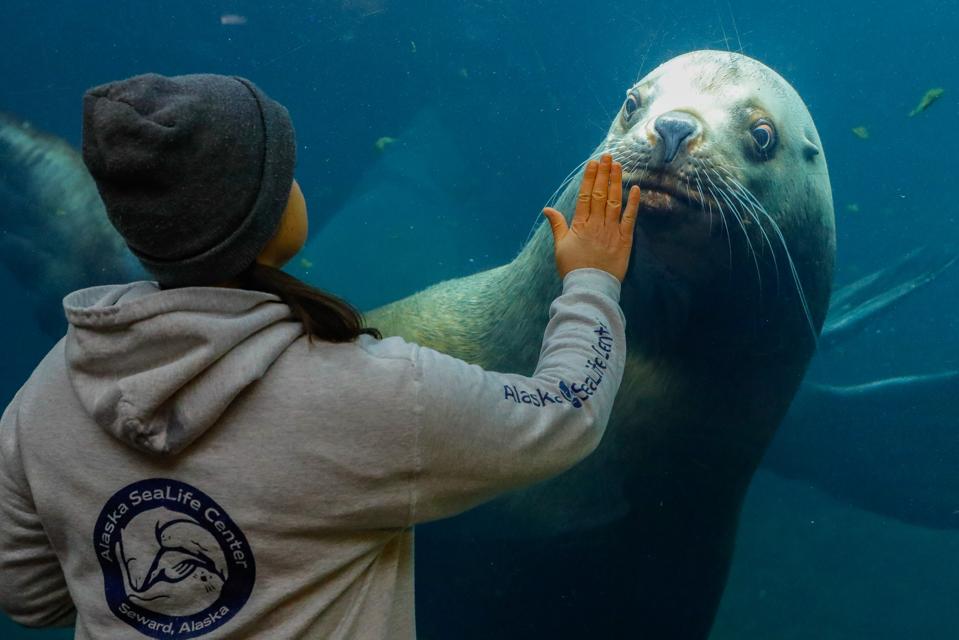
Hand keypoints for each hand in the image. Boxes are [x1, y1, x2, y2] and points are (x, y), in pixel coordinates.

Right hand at [543, 154, 639, 281]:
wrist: (590, 287)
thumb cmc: (573, 268)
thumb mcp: (560, 246)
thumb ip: (557, 225)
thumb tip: (547, 209)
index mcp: (580, 224)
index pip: (585, 195)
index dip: (590, 177)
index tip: (593, 163)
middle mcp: (596, 224)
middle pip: (600, 193)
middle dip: (604, 173)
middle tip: (608, 156)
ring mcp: (611, 230)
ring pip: (614, 201)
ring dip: (616, 182)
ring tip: (618, 165)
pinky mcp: (624, 240)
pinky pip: (629, 218)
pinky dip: (633, 203)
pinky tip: (635, 189)